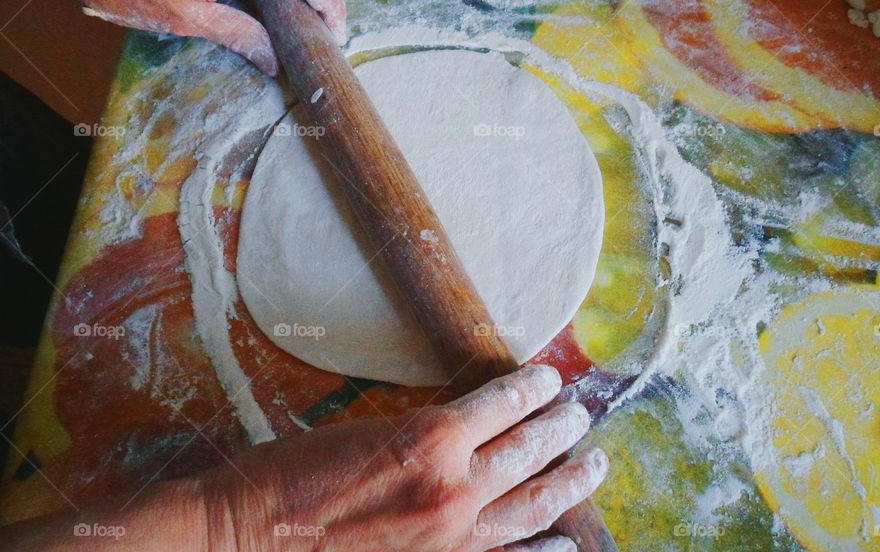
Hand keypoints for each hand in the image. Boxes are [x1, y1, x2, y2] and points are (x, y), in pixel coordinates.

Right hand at [200, 365, 607, 551]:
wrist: (250, 537)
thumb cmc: (292, 475)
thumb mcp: (362, 429)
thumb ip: (421, 431)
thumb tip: (462, 427)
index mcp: (430, 438)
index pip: (501, 403)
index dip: (532, 388)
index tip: (550, 379)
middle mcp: (453, 487)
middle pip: (527, 451)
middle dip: (561, 429)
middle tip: (581, 415)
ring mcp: (453, 538)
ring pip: (533, 504)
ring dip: (569, 479)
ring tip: (594, 462)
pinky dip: (544, 550)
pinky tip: (567, 541)